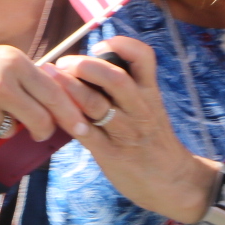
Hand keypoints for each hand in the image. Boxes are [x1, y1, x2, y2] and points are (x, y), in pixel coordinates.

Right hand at [0, 34, 85, 147]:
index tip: (82, 128)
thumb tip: (59, 105)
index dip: (71, 114)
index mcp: (13, 63)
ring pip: (9, 132)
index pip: (54, 94)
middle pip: (39, 120)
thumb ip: (27, 78)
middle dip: (43, 130)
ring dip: (2, 126)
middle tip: (39, 132)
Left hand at [48, 37, 218, 223]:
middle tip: (64, 63)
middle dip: (86, 66)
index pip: (144, 58)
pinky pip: (87, 134)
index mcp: (149, 93)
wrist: (174, 181)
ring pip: (97, 105)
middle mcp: (139, 108)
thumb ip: (125, 90)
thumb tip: (89, 66)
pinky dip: (69, 121)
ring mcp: (126, 131)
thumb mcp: (148, 108)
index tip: (101, 44)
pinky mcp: (111, 154)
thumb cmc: (153, 141)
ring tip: (50, 79)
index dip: (123, 44)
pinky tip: (53, 113)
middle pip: (116, 79)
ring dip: (70, 89)